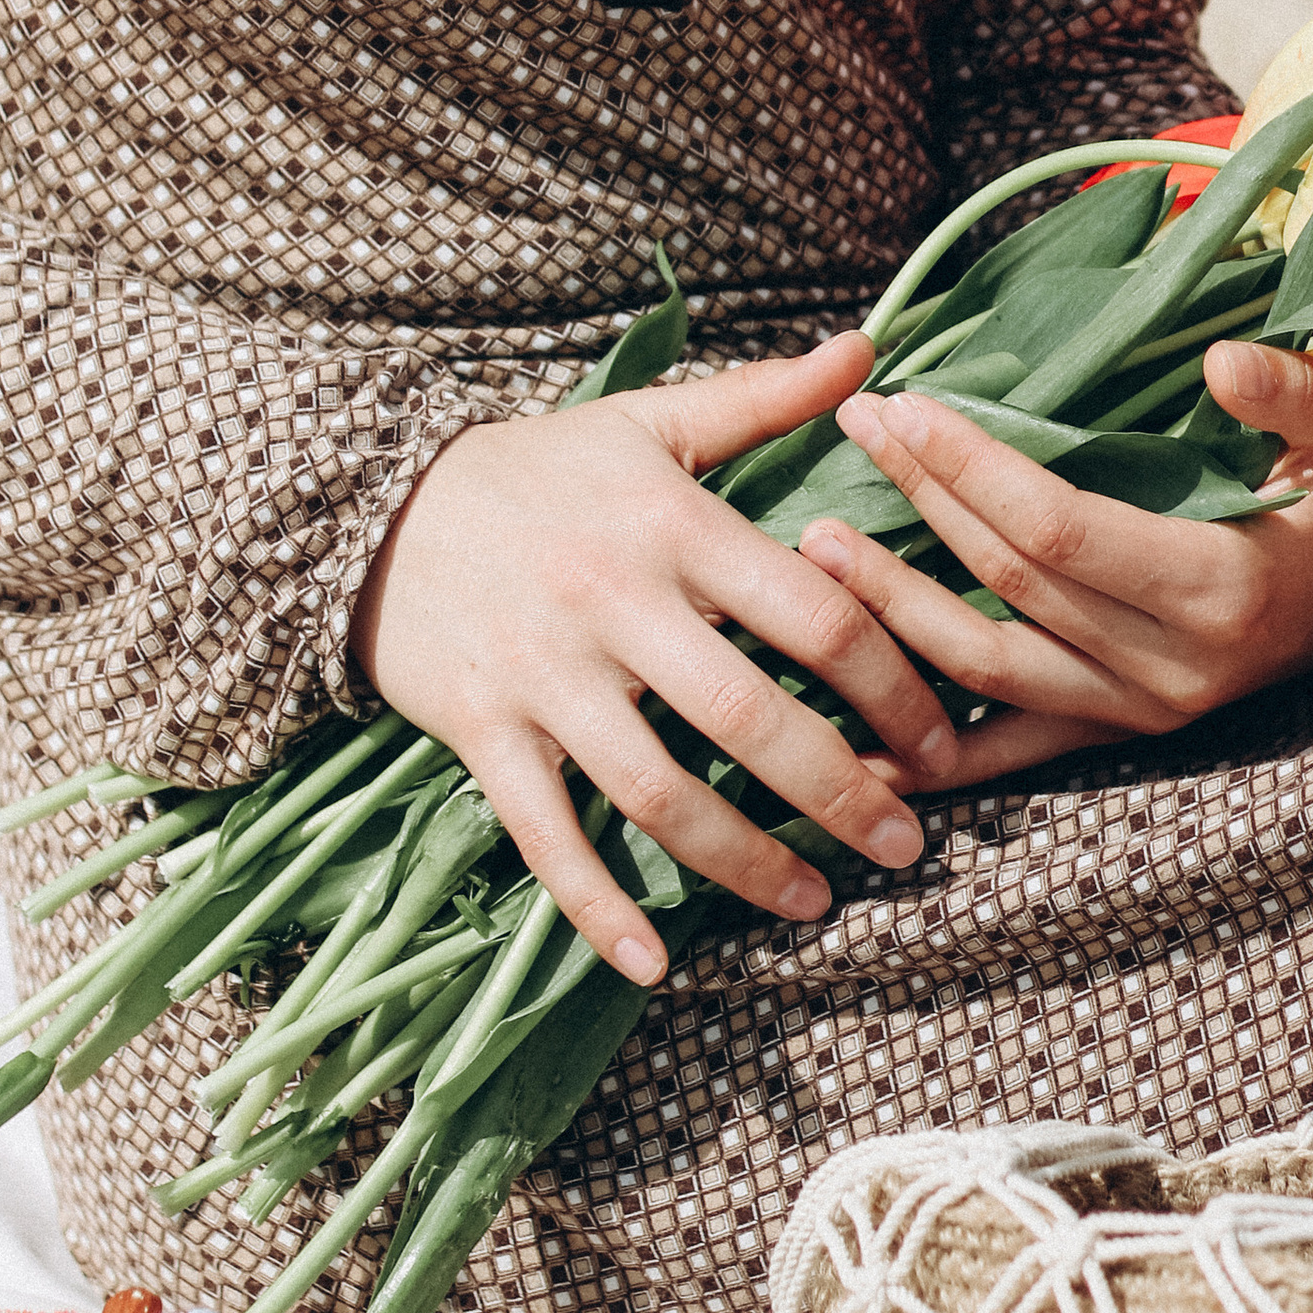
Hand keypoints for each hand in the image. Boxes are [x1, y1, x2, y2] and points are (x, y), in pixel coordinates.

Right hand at [350, 334, 960, 986]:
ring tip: (816, 904)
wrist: (369, 503)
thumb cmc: (537, 466)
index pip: (810, 610)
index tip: (943, 739)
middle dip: (839, 791)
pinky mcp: (480, 732)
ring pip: (656, 791)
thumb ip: (765, 398)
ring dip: (741, 862)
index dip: (890, 681)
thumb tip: (870, 349)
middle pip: (746, 715)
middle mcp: (612, 600)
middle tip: (911, 846)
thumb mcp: (649, 422)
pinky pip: (545, 835)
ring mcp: (543, 674)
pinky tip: (653, 963)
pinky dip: (596, 906)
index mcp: (671, 523)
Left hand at [800, 342, 1312, 790]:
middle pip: (1009, 583)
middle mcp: (1173, 668)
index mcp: (1219, 587)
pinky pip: (1011, 746)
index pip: (1057, 527)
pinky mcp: (1120, 731)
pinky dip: (932, 753)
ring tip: (817, 547)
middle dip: (922, 501)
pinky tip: (855, 744)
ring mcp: (1141, 712)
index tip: (907, 406)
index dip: (975, 471)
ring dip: (895, 610)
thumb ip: (1294, 392)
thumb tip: (1222, 361)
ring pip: (989, 668)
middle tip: (851, 429)